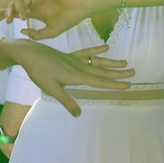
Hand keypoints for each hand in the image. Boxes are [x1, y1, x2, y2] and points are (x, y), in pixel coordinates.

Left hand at [3, 0, 91, 40]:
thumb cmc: (69, 19)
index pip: (19, 12)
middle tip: (8, 20)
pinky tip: (23, 0)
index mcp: (37, 13)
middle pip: (16, 5)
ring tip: (22, 14)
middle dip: (9, 11)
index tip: (3, 19)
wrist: (81, 6)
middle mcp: (35, 3)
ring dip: (16, 5)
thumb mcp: (51, 32)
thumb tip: (21, 30)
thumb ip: (36, 35)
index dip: (9, 14)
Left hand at [7, 42, 133, 115]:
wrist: (29, 52)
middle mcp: (79, 67)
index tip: (128, 85)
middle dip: (118, 74)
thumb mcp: (51, 88)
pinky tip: (106, 47)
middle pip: (102, 71)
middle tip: (134, 72)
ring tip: (125, 63)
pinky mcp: (70, 55)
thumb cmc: (39, 71)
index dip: (114, 84)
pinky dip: (96, 50)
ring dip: (111, 63)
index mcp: (76, 76)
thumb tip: (79, 115)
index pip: (99, 82)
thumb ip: (66, 100)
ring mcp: (75, 60)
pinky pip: (86, 53)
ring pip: (97, 62)